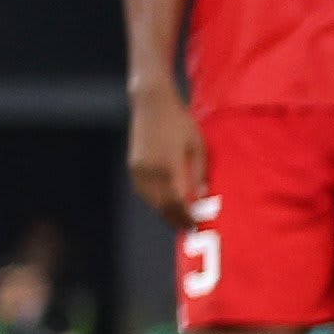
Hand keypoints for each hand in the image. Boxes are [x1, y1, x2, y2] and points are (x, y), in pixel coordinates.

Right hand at [127, 83, 206, 225]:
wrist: (152, 104)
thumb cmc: (180, 122)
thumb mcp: (197, 146)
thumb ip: (198, 173)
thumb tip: (200, 196)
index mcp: (169, 166)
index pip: (178, 202)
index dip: (187, 217)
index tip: (197, 224)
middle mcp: (151, 171)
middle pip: (163, 206)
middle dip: (176, 220)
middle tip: (189, 228)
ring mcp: (139, 169)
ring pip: (152, 201)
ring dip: (165, 212)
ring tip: (178, 219)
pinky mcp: (134, 166)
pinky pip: (144, 192)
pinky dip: (155, 201)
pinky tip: (166, 203)